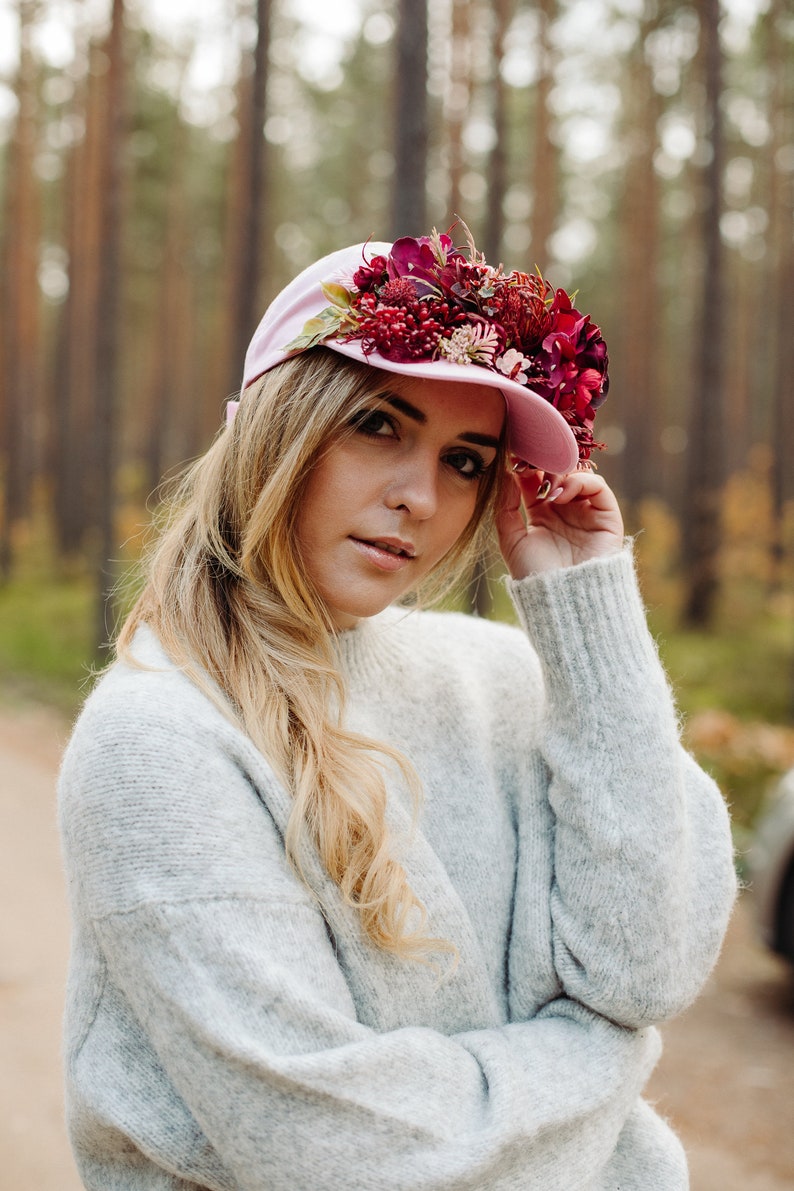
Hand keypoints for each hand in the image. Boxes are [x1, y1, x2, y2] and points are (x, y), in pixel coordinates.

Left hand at [495, 466, 623, 579]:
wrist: (562, 599)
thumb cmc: (534, 575)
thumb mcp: (511, 540)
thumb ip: (505, 507)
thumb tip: (507, 475)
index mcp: (542, 513)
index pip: (535, 479)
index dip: (526, 466)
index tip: (514, 458)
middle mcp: (565, 509)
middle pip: (557, 471)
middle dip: (543, 463)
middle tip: (530, 461)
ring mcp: (586, 511)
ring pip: (577, 474)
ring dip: (560, 472)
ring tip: (546, 484)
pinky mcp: (606, 516)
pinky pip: (597, 486)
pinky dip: (579, 482)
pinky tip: (560, 495)